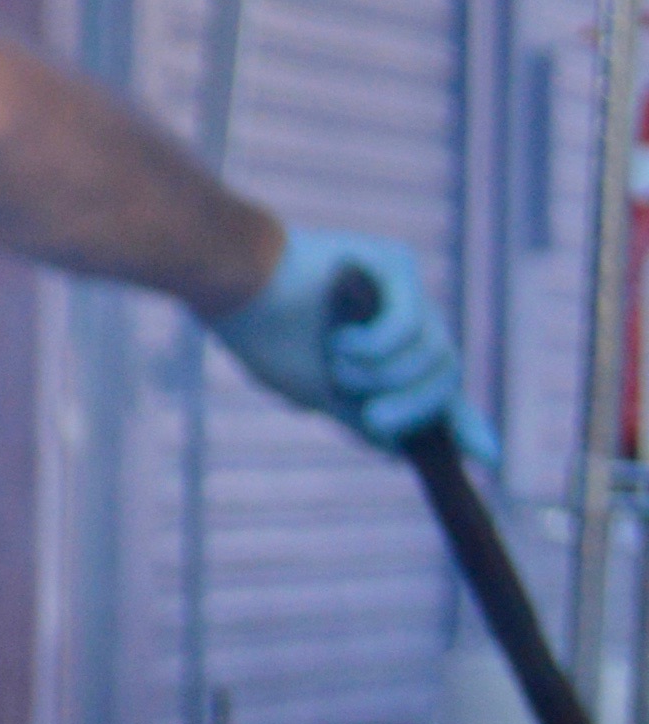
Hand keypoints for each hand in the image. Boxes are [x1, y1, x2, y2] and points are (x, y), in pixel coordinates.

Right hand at [208, 228, 482, 459]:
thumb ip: (359, 416)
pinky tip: (341, 341)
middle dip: (412, 406)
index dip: (465, 423)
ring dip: (381, 375)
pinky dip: (376, 346)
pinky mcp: (394, 265)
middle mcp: (404, 317)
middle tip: (373, 418)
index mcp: (387, 348)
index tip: (490, 458)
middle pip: (445, 375)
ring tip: (336, 362)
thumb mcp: (316, 392)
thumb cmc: (263, 333)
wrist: (232, 285)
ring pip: (430, 354)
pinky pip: (409, 326)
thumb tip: (396, 447)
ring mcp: (402, 290)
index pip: (438, 388)